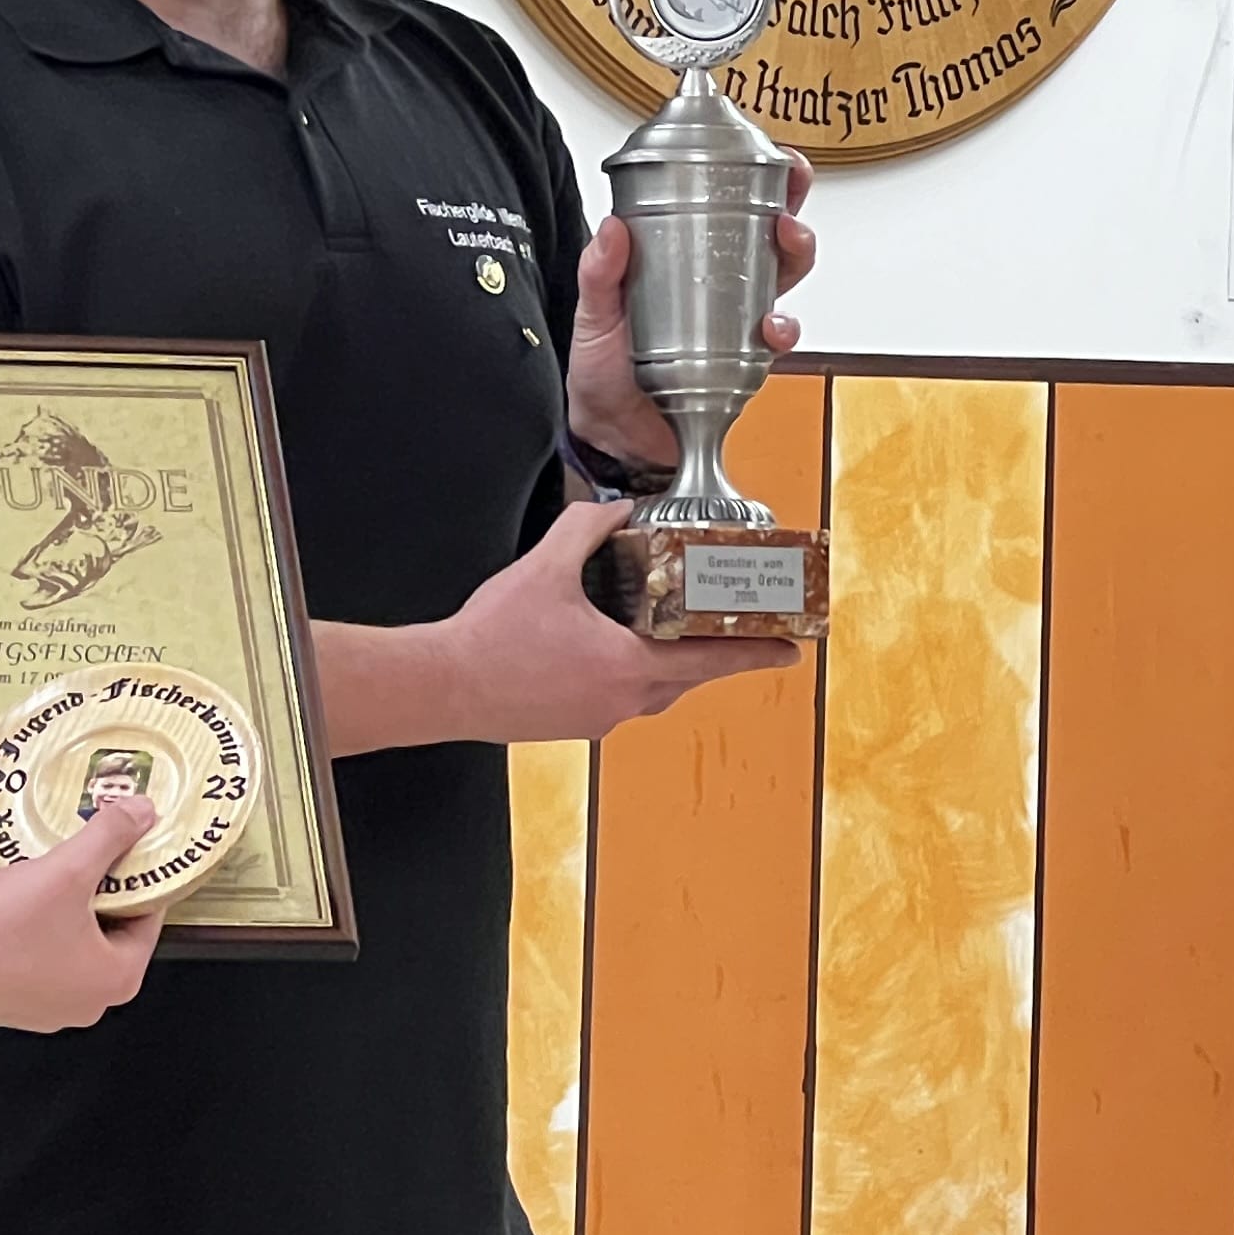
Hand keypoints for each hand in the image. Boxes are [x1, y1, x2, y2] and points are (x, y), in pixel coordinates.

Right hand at [0, 794, 164, 1030]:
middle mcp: (88, 1005)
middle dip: (97, 895)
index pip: (147, 918)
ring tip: (44, 878)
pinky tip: (13, 909)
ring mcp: (47, 1011)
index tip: (120, 850)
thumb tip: (144, 812)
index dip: (135, 878)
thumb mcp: (67, 869)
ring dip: (63, 914)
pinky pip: (37, 963)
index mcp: (117, 979)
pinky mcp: (11, 1007)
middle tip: (80, 859)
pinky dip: (33, 935)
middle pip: (110, 935)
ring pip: (71, 948)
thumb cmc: (1, 924)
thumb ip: (111, 837)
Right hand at [429, 498, 797, 743]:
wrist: (443, 685)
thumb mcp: (544, 569)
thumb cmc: (491, 637)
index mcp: (627, 667)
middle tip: (732, 633)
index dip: (754, 654)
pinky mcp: (570, 726)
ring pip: (649, 692)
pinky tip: (604, 649)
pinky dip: (624, 675)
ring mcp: (595, 719)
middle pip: (684, 678)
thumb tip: (614, 509)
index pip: (710, 661)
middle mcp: (620, 702)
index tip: (790, 652)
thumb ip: (585, 529)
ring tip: (662, 633)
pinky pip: (615, 699)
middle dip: (707, 654)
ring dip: (663, 665)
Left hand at [564, 158, 817, 472]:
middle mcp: (720, 286)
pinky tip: (769, 326)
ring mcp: (737, 321)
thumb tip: (611, 227)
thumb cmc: (604, 367)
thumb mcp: (594, 312)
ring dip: (796, 255)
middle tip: (787, 201)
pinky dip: (781, 329)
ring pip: (785, 278)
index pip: (728, 209)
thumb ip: (599, 272)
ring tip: (786, 242)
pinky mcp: (745, 360)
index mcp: (684, 259)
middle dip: (792, 209)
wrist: (610, 434)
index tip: (773, 157)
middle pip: (772, 237)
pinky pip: (777, 340)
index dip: (758, 181)